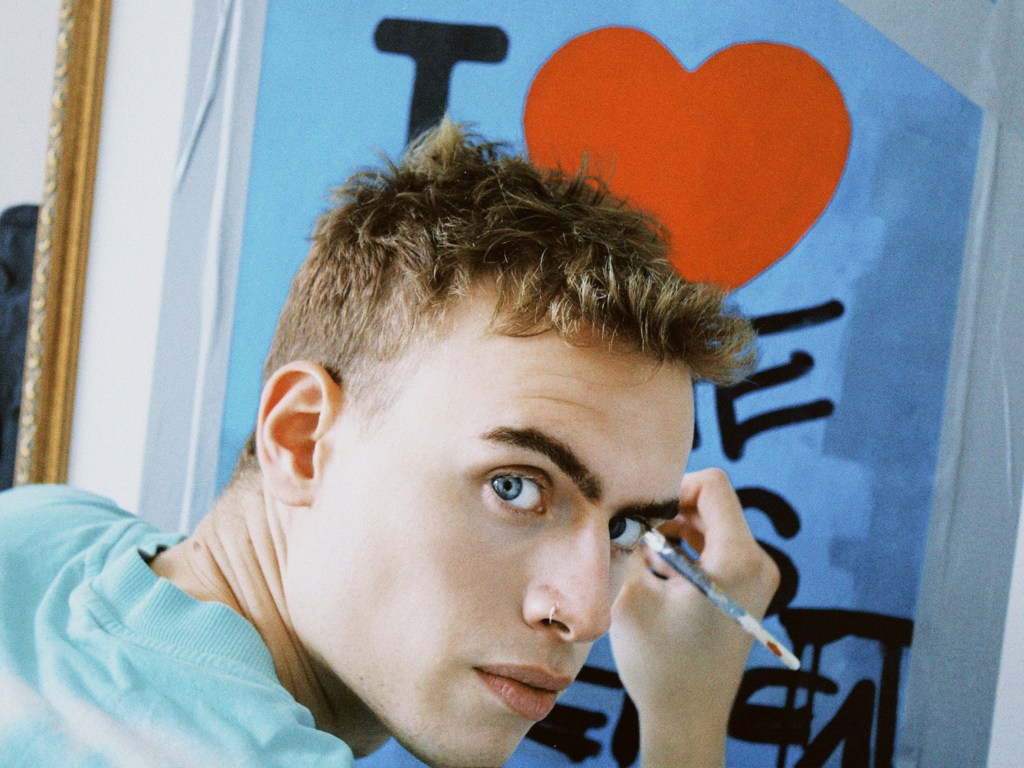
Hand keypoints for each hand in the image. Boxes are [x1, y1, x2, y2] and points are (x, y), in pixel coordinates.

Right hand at [610, 468, 779, 765]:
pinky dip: (687, 551)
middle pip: (712, 504)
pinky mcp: (748, 590)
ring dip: (676, 533)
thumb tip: (623, 509)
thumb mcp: (633, 594)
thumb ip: (630, 542)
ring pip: (712, 525)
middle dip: (670, 513)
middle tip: (637, 538)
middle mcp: (758, 562)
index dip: (672, 487)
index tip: (643, 515)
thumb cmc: (660, 662)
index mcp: (738, 558)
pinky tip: (661, 577)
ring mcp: (757, 577)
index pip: (712, 485)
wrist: (688, 717)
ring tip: (646, 562)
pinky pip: (718, 548)